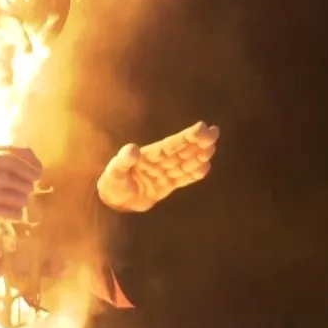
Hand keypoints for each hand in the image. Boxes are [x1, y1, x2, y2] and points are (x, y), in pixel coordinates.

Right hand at [0, 146, 42, 219]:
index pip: (14, 162)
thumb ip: (18, 153)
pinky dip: (16, 213)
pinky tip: (17, 211)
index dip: (30, 169)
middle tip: (27, 187)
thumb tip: (39, 166)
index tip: (38, 175)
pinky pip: (9, 213)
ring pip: (17, 199)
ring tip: (22, 198)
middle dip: (27, 186)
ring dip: (23, 200)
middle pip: (18, 183)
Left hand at [97, 122, 218, 212]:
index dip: (186, 136)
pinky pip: (182, 179)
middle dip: (198, 142)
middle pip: (182, 151)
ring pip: (185, 163)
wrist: (113, 200)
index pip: (172, 144)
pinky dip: (193, 174)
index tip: (202, 127)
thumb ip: (123, 160)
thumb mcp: (114, 171)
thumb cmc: (112, 182)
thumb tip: (132, 149)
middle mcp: (159, 162)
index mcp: (149, 155)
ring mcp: (164, 173)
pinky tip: (205, 167)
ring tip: (213, 148)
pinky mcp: (166, 186)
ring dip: (199, 156)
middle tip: (215, 132)